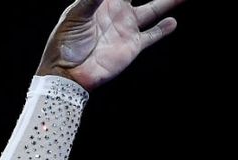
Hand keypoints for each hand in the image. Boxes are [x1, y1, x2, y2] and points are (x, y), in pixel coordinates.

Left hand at [37, 0, 183, 90]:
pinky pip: (153, 34)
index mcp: (102, 1)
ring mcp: (126, 28)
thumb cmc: (65, 42)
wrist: (68, 74)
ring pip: (154, 9)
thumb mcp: (76, 15)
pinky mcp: (133, 45)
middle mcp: (117, 11)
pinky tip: (172, 22)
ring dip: (168, 2)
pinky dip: (163, 29)